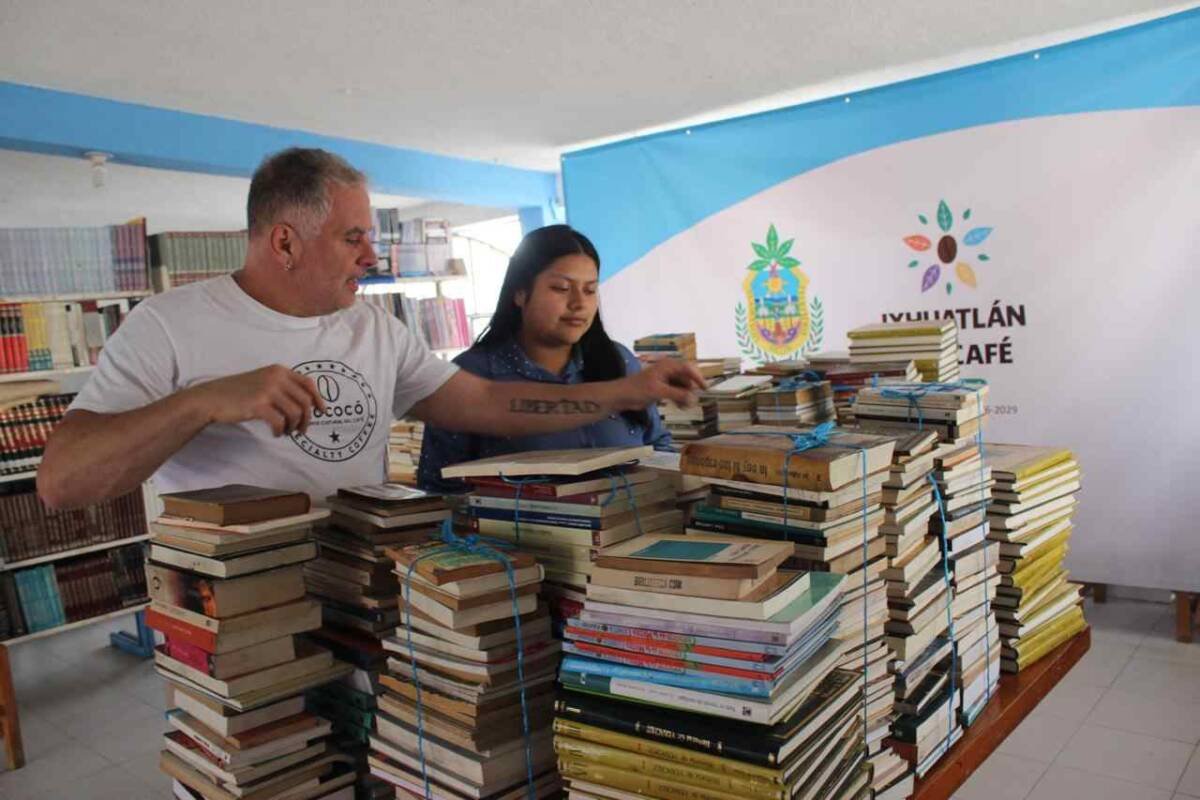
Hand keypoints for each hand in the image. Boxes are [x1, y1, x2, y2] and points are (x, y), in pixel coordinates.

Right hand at [189, 365, 325, 436]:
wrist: (211, 398)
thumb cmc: (238, 392)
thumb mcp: (263, 382)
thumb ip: (283, 388)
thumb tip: (307, 405)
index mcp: (279, 370)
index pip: (308, 384)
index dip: (318, 399)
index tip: (322, 412)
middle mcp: (276, 377)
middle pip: (305, 401)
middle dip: (307, 419)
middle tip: (301, 431)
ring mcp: (267, 390)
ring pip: (295, 413)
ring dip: (293, 427)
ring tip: (286, 432)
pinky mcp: (259, 404)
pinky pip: (280, 422)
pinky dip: (280, 430)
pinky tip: (275, 433)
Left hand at [618, 359, 706, 409]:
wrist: (621, 396)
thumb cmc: (637, 389)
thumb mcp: (658, 391)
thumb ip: (676, 394)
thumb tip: (693, 398)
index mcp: (667, 366)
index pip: (688, 368)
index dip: (698, 377)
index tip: (705, 388)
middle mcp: (668, 371)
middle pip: (686, 378)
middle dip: (690, 389)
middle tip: (692, 402)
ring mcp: (666, 380)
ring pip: (682, 387)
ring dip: (685, 396)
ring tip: (684, 407)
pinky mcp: (662, 389)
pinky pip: (677, 392)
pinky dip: (680, 399)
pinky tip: (680, 406)